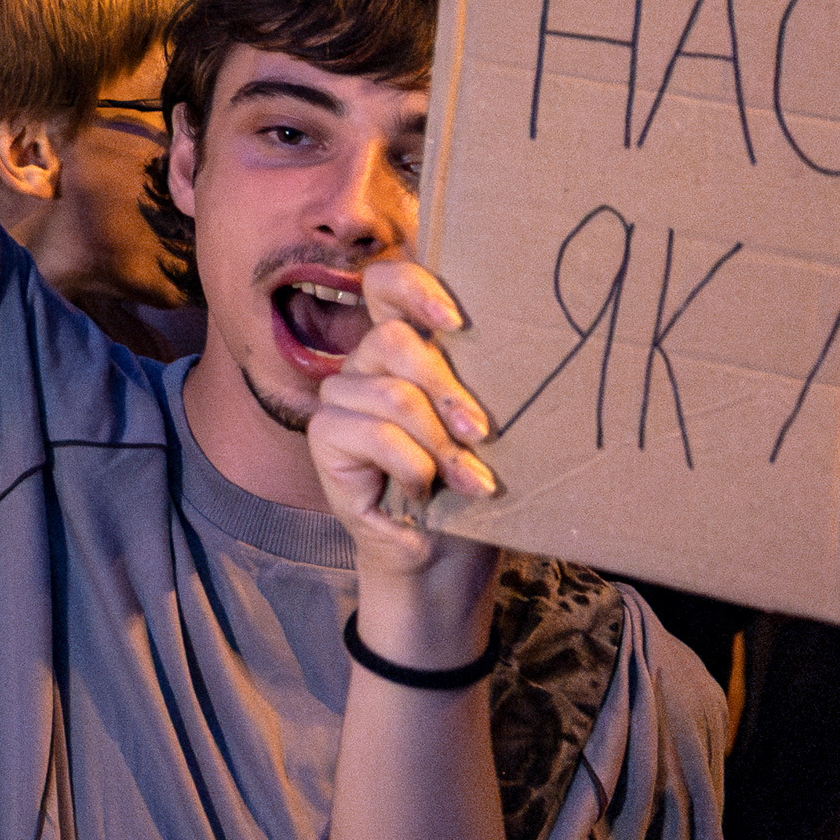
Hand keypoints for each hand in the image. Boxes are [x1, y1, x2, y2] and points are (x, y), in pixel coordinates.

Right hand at [312, 258, 505, 611]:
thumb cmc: (470, 483)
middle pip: (393, 339)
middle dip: (446, 389)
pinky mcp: (324, 439)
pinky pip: (376, 436)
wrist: (444, 555)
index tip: (458, 322)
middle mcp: (366, 364)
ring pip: (392, 395)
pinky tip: (426, 492)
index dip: (413, 287)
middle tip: (482, 433)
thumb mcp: (481, 425)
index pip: (385, 285)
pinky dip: (414, 466)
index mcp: (404, 347)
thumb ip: (478, 380)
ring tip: (472, 480)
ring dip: (440, 445)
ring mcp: (340, 399)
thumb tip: (515, 343)